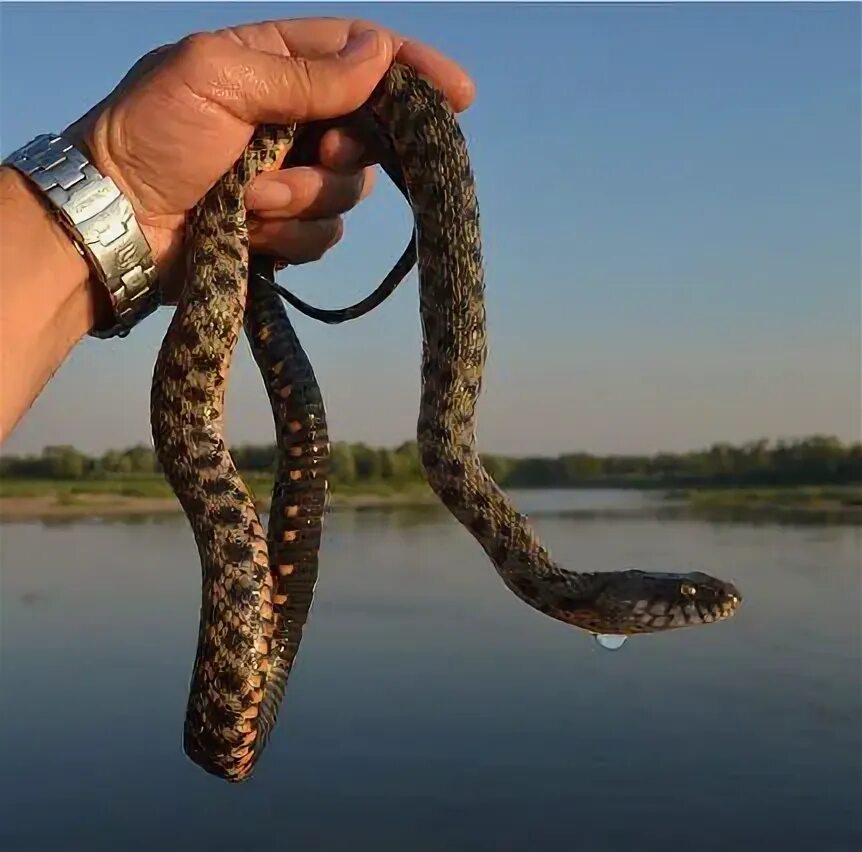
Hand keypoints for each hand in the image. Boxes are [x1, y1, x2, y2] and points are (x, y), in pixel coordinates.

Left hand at [64, 18, 474, 301]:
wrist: (113, 223)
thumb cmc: (150, 136)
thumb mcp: (217, 79)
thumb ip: (303, 72)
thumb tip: (379, 53)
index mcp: (275, 65)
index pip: (361, 56)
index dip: (413, 72)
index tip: (460, 96)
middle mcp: (292, 119)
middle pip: (367, 132)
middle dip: (346, 151)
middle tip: (318, 154)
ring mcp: (289, 177)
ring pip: (347, 194)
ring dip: (302, 199)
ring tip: (248, 199)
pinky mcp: (283, 228)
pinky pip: (323, 236)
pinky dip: (289, 236)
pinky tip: (249, 231)